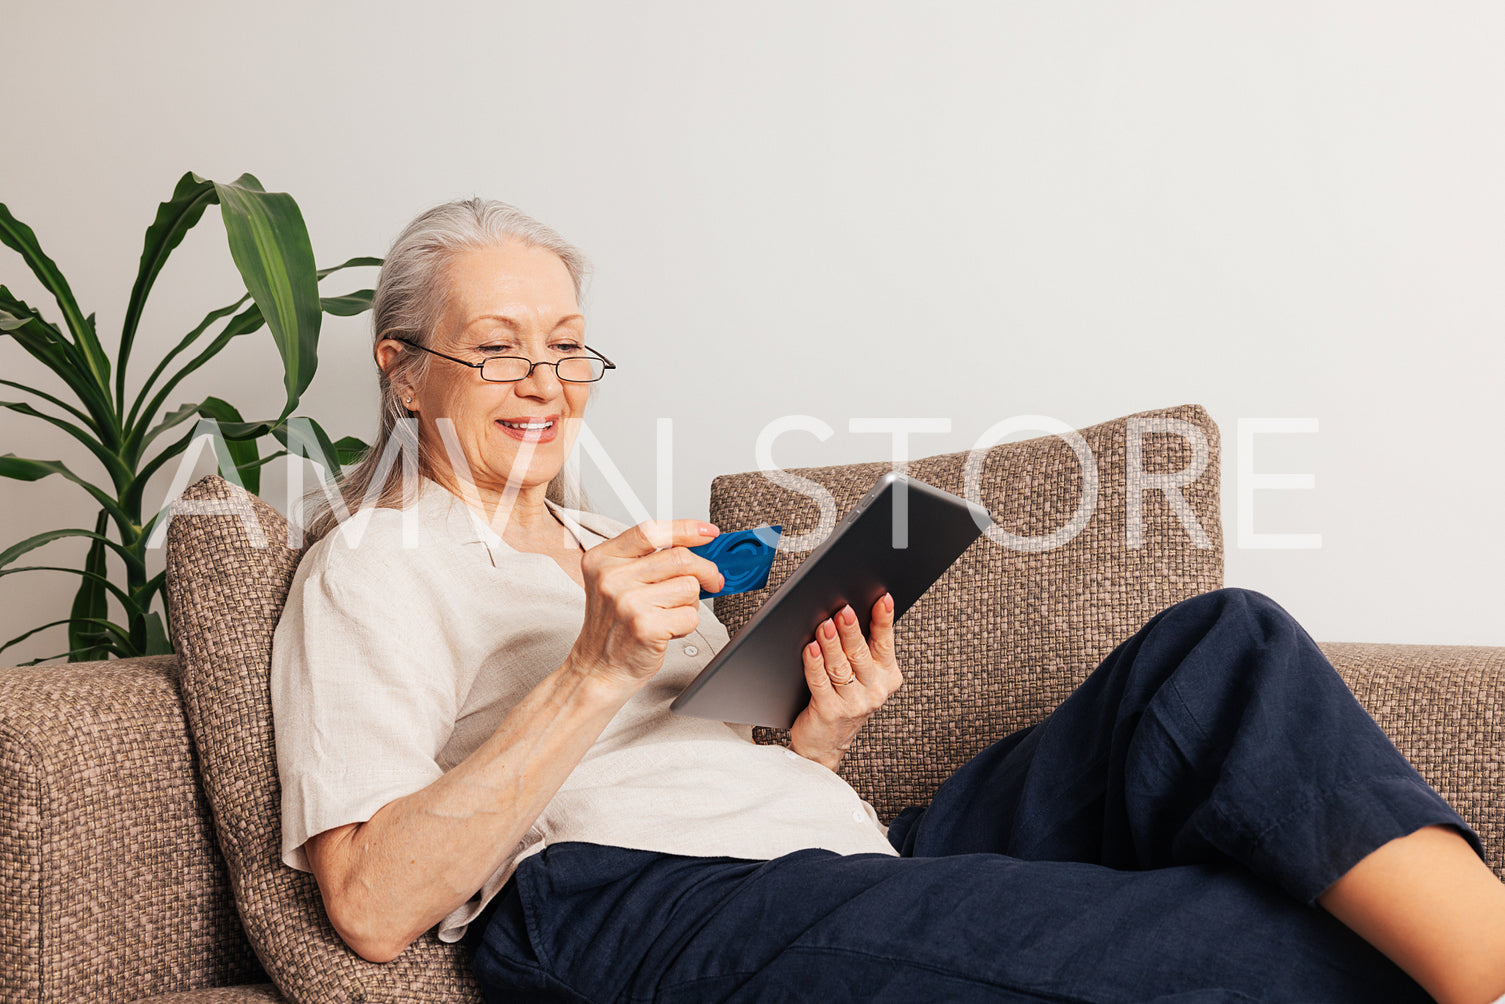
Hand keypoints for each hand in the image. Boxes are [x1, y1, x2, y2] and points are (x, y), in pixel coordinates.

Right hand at [568, 519, 723, 691]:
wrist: (598, 669)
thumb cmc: (614, 627)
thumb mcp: (618, 583)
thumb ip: (650, 561)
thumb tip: (700, 548)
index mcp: (602, 559)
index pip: (651, 531)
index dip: (686, 529)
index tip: (709, 533)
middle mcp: (611, 577)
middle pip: (679, 557)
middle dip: (706, 570)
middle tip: (713, 581)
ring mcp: (627, 602)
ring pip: (689, 586)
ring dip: (691, 603)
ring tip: (671, 614)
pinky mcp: (645, 627)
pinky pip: (690, 615)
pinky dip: (687, 624)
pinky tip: (668, 630)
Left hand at [788, 593, 903, 771]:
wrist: (825, 742)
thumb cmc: (842, 699)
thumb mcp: (860, 676)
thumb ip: (859, 649)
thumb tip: (846, 613)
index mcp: (886, 676)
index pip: (884, 643)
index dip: (884, 620)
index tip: (883, 598)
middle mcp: (873, 691)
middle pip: (860, 654)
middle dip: (851, 630)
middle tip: (843, 610)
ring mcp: (852, 704)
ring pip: (840, 667)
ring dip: (831, 644)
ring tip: (824, 625)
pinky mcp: (829, 712)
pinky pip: (820, 682)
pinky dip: (814, 664)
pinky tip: (810, 649)